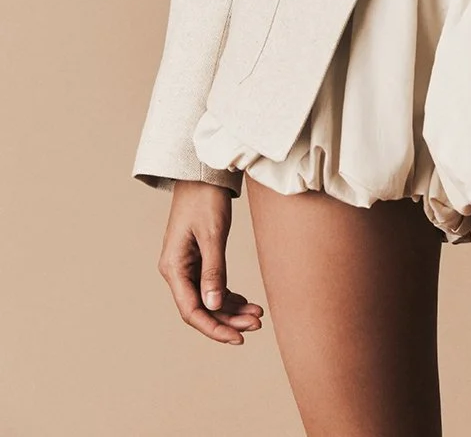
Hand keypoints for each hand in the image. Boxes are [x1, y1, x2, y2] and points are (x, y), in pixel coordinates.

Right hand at [157, 180, 264, 344]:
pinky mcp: (198, 258)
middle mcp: (176, 270)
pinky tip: (246, 300)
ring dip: (231, 308)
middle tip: (257, 324)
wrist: (203, 171)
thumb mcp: (212, 234)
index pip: (192, 310)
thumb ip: (213, 270)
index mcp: (173, 267)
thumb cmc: (205, 198)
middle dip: (229, 319)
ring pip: (208, 298)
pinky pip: (211, 285)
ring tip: (257, 315)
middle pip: (202, 308)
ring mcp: (186, 265)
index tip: (238, 338)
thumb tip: (213, 306)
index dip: (214, 328)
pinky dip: (228, 294)